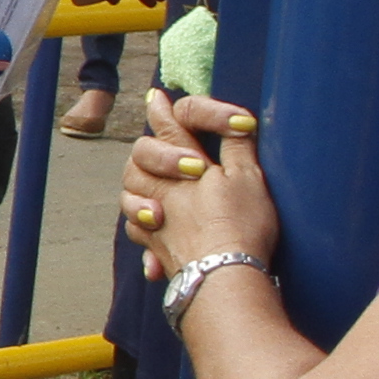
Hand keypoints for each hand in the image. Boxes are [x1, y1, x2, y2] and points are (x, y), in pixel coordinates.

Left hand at [121, 94, 276, 285]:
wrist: (222, 279)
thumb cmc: (238, 225)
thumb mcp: (248, 177)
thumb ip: (236, 145)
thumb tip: (236, 122)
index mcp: (182, 165)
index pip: (169, 127)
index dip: (164, 111)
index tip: (157, 98)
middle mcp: (159, 190)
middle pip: (138, 162)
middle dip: (153, 152)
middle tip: (172, 153)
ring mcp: (153, 222)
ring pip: (130, 198)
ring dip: (142, 192)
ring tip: (159, 194)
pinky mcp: (157, 250)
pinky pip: (140, 235)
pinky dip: (147, 232)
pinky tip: (159, 234)